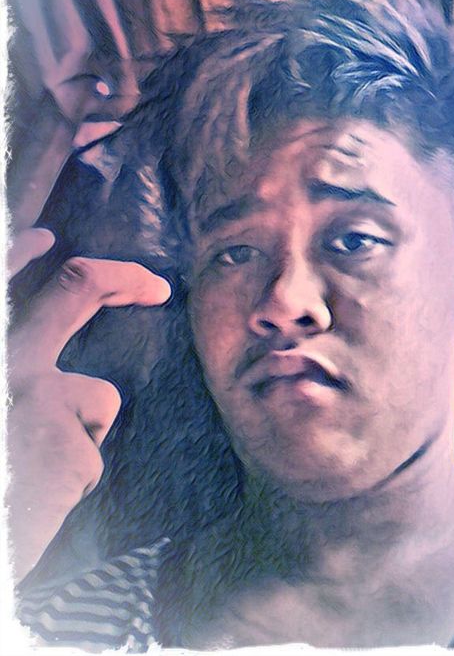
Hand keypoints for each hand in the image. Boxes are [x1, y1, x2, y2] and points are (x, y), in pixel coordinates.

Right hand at [6, 229, 170, 581]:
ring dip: (81, 433)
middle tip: (157, 286)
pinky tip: (47, 494)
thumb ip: (17, 367)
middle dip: (123, 278)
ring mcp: (33, 393)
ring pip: (95, 396)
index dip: (22, 253)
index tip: (48, 238)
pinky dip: (78, 472)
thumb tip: (56, 360)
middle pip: (74, 287)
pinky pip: (92, 450)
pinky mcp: (67, 438)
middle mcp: (4, 359)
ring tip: (40, 473)